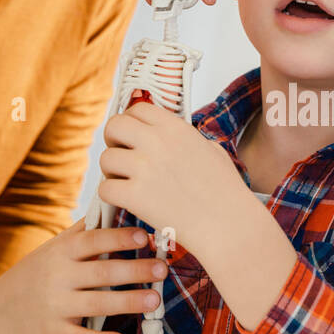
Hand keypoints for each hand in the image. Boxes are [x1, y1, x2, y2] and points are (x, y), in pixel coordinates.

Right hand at [0, 220, 167, 333]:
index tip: (143, 236)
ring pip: (97, 304)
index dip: (118, 238)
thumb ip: (86, 229)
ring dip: (128, 302)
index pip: (93, 241)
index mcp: (63, 252)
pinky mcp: (55, 332)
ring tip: (154, 299)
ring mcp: (56, 306)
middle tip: (161, 269)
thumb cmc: (42, 271)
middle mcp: (60, 277)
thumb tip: (117, 205)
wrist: (3, 309)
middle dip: (133, 270)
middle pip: (101, 273)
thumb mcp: (57, 246)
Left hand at [96, 102, 250, 256]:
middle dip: (114, 141)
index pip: (137, 109)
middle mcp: (157, 142)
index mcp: (176, 128)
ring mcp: (145, 168)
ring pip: (105, 158)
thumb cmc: (225, 192)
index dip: (131, 123)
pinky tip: (126, 201)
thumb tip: (173, 136)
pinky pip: (104, 188)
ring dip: (112, 171)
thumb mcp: (212, 151)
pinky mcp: (135, 196)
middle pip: (114, 126)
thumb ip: (187, 139)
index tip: (134, 138)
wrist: (228, 225)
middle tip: (124, 158)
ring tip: (127, 183)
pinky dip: (111, 195)